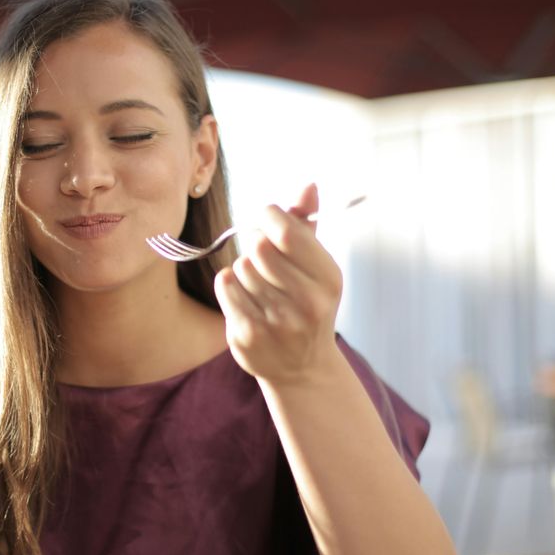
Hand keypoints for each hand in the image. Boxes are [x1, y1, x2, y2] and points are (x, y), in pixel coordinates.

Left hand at [214, 182, 343, 385]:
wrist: (302, 368)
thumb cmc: (307, 304)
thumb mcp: (316, 266)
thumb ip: (307, 225)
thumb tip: (308, 185)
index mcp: (328, 278)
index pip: (287, 232)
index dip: (269, 216)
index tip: (267, 219)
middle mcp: (307, 302)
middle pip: (259, 247)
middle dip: (255, 243)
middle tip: (261, 254)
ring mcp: (277, 322)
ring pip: (241, 266)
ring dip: (244, 269)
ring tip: (260, 285)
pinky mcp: (249, 335)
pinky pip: (226, 285)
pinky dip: (230, 285)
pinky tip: (245, 298)